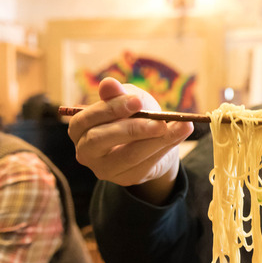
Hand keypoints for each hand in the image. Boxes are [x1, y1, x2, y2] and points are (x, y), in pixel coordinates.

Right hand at [66, 78, 193, 203]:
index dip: (111, 108)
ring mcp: (105, 169)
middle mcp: (85, 151)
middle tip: (160, 121)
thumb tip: (108, 83)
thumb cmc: (135, 115)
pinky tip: (181, 133)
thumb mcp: (130, 100)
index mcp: (80, 128)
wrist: (153, 140)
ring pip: (129, 155)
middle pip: (101, 140)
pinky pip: (146, 165)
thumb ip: (119, 95)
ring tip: (181, 125)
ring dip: (157, 139)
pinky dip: (166, 147)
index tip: (137, 100)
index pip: (86, 119)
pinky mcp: (126, 179)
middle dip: (132, 128)